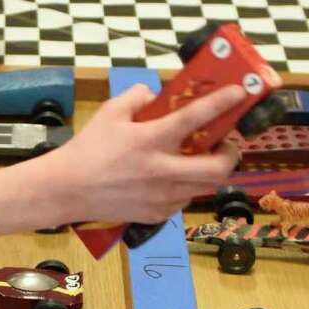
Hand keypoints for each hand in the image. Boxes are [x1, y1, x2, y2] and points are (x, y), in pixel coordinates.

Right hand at [47, 82, 243, 225]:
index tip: (240, 93)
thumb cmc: (88, 148)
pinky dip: (188, 187)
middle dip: (231, 154)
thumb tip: (157, 95)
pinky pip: (185, 200)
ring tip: (201, 160)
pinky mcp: (157, 214)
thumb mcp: (109, 113)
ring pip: (206, 187)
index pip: (195, 118)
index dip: (223, 103)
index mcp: (151, 140)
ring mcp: (162, 197)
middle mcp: (162, 171)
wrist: (67, 189)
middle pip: (218, 169)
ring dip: (211, 171)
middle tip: (224, 144)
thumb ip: (137, 97)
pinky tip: (174, 179)